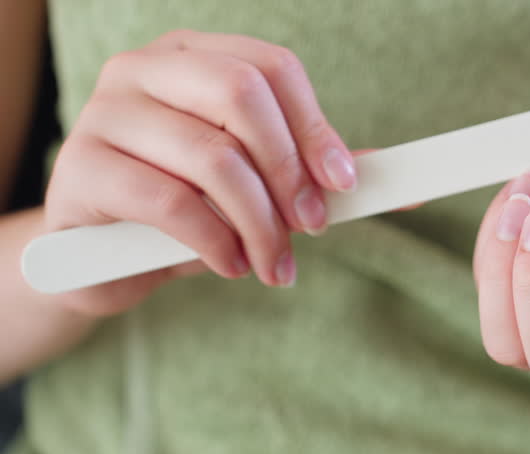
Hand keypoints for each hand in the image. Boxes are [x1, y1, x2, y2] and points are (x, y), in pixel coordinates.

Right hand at [44, 30, 356, 317]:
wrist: (104, 261)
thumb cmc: (185, 213)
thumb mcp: (251, 187)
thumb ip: (309, 175)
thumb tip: (396, 184)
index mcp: (192, 57)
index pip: (271, 67)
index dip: (315, 127)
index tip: (344, 184)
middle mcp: (143, 70)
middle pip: (241, 95)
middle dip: (289, 171)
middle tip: (312, 226)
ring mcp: (104, 113)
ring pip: (212, 157)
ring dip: (260, 222)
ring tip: (274, 263)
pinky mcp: (79, 169)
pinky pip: (170, 202)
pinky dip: (216, 241)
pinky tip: (231, 265)